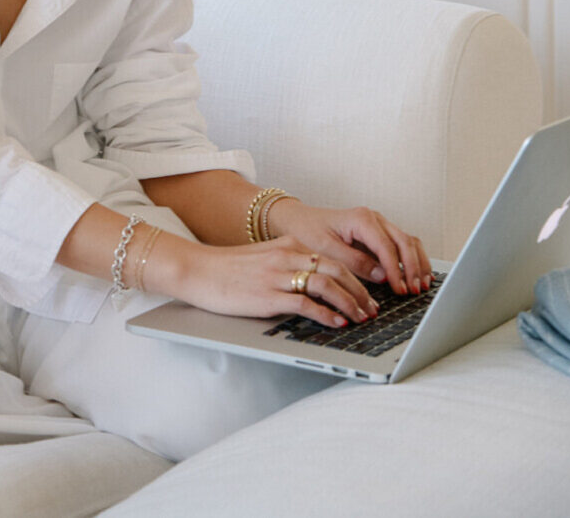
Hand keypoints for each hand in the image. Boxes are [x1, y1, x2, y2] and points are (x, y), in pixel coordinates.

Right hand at [170, 237, 381, 326]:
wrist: (197, 269)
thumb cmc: (228, 269)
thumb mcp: (264, 258)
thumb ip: (288, 264)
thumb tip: (315, 284)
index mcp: (288, 245)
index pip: (333, 258)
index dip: (356, 278)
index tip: (367, 295)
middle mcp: (287, 255)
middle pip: (336, 269)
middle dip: (360, 292)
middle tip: (372, 309)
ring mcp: (278, 275)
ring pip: (327, 284)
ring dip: (350, 303)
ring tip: (361, 317)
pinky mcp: (268, 295)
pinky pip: (306, 303)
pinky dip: (327, 314)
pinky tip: (337, 323)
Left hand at [269, 200, 431, 296]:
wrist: (299, 220)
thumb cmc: (308, 231)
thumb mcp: (326, 250)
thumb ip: (354, 262)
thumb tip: (382, 276)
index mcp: (361, 219)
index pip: (387, 246)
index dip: (396, 270)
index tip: (399, 289)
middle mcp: (374, 218)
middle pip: (404, 241)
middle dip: (412, 267)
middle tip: (414, 290)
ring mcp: (378, 225)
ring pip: (408, 241)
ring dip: (417, 262)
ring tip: (421, 285)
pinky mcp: (378, 234)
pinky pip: (402, 245)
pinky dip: (412, 259)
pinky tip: (417, 276)